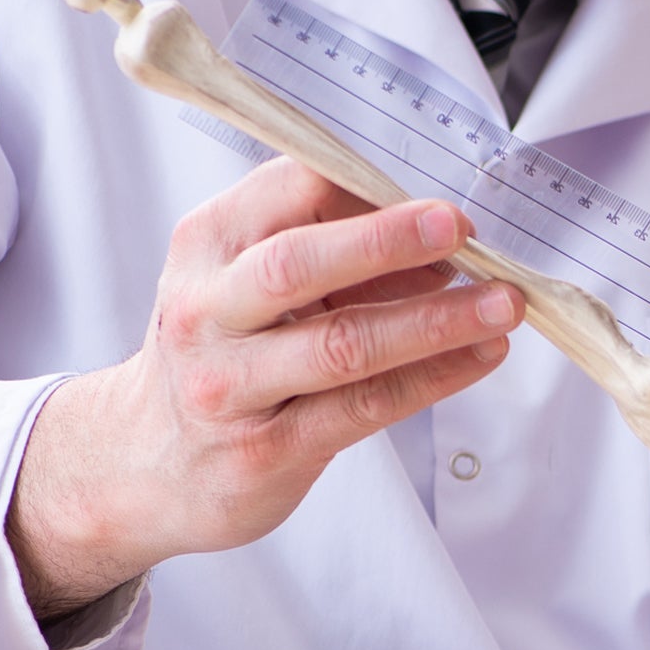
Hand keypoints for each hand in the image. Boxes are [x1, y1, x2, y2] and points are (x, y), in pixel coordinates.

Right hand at [7, 158, 524, 617]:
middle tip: (461, 227)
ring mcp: (230, 384)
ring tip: (503, 303)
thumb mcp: (247, 280)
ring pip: (343, 345)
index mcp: (207, 245)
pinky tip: (481, 355)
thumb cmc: (222, 352)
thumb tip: (441, 229)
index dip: (362, 185)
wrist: (145, 464)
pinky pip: (365, 406)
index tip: (434, 187)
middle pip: (298, 265)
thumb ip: (328, 245)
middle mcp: (207, 310)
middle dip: (386, 241)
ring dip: (435, 320)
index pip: (283, 192)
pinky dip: (434, 376)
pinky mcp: (266, 449)